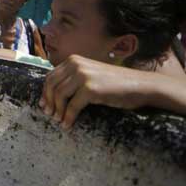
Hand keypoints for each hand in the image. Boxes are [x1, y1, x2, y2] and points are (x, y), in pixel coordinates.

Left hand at [39, 55, 155, 128]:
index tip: (44, 104)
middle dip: (49, 102)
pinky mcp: (90, 89)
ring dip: (57, 111)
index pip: (51, 77)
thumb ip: (74, 79)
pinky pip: (72, 106)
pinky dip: (68, 117)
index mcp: (73, 60)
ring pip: (59, 96)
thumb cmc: (116, 83)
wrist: (141, 85)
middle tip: (49, 114)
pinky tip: (68, 125)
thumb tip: (53, 94)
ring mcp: (83, 76)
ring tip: (58, 120)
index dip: (46, 92)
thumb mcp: (91, 75)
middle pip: (52, 86)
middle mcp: (76, 65)